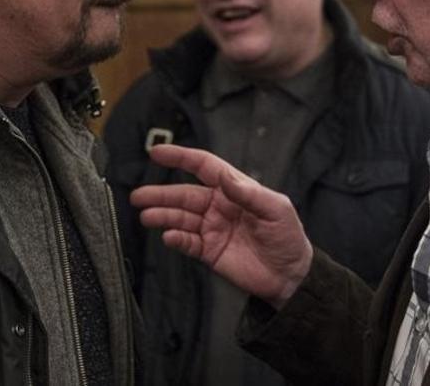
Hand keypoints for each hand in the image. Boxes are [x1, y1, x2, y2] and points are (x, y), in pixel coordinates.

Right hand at [130, 144, 312, 307]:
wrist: (290, 276)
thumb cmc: (288, 238)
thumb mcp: (276, 209)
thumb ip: (249, 193)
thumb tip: (225, 176)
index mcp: (235, 190)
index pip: (204, 167)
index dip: (180, 158)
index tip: (157, 153)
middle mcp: (219, 206)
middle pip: (184, 195)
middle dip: (160, 194)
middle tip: (138, 195)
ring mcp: (212, 229)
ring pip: (181, 218)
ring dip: (162, 216)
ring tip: (146, 216)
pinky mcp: (209, 251)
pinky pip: (187, 242)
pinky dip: (175, 239)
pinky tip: (168, 236)